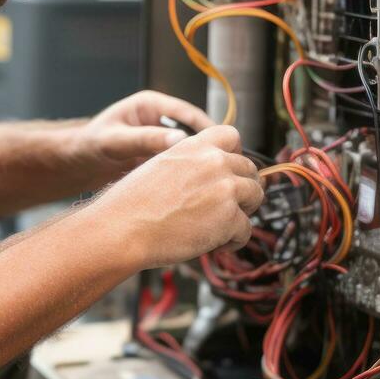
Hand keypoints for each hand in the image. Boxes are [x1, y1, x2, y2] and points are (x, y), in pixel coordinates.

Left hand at [70, 90, 213, 189]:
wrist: (75, 164)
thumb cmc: (88, 145)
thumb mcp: (115, 141)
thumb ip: (144, 139)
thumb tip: (179, 141)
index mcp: (151, 105)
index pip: (188, 114)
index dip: (208, 130)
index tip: (222, 148)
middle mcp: (160, 120)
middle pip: (195, 132)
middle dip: (209, 150)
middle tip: (224, 169)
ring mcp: (160, 139)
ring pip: (190, 151)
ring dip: (199, 164)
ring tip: (213, 182)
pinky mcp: (159, 157)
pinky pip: (180, 164)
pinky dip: (188, 175)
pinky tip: (195, 190)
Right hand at [82, 125, 263, 269]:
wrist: (124, 228)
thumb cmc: (132, 204)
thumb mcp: (159, 165)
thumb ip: (189, 164)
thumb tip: (209, 176)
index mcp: (195, 146)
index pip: (232, 135)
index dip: (236, 153)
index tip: (232, 169)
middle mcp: (214, 162)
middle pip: (249, 169)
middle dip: (242, 188)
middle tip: (227, 205)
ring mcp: (226, 189)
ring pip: (255, 196)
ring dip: (242, 212)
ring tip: (222, 225)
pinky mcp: (230, 218)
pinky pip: (246, 229)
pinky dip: (234, 240)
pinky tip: (215, 243)